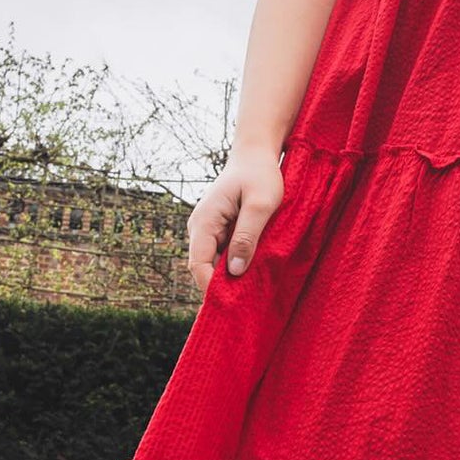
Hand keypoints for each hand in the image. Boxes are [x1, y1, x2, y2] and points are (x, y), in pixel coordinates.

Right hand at [185, 145, 285, 297]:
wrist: (256, 154)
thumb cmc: (260, 175)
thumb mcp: (260, 205)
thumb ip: (247, 236)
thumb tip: (234, 271)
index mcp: (204, 222)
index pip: (198, 265)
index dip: (210, 287)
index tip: (230, 305)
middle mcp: (200, 227)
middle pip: (204, 267)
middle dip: (221, 286)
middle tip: (244, 304)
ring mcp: (208, 229)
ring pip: (214, 262)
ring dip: (229, 275)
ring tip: (251, 290)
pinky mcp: (220, 229)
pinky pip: (223, 253)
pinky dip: (235, 263)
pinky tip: (252, 271)